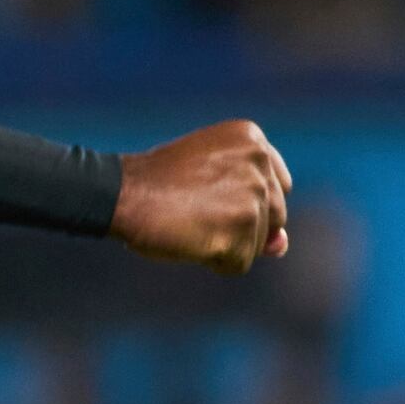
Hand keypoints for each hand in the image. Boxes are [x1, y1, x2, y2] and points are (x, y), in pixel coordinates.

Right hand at [112, 122, 290, 274]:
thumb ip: (254, 205)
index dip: (247, 203)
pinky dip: (216, 262)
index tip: (213, 199)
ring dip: (226, 244)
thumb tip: (281, 247)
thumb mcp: (210, 177)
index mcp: (253, 140)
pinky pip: (240, 263)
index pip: (278, 188)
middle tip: (196, 211)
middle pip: (274, 217)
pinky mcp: (241, 226)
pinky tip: (191, 240)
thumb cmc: (157, 184)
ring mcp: (252, 194)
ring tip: (192, 223)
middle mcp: (259, 162)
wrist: (122, 193)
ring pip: (259, 243)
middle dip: (240, 226)